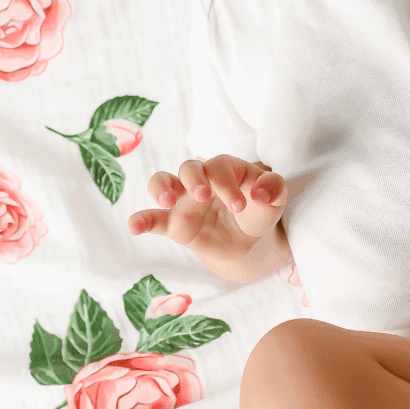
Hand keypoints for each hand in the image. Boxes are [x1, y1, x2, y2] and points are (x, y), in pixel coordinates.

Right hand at [127, 154, 287, 260]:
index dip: (227, 184)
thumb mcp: (274, 199)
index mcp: (225, 168)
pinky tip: (134, 226)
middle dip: (194, 180)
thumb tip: (260, 194)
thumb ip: (274, 189)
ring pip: (162, 182)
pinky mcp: (174, 223)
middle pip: (189, 168)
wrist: (248, 240)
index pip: (220, 167)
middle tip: (204, 196)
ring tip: (166, 200)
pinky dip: (141, 220)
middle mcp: (201, 179)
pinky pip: (153, 218)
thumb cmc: (259, 209)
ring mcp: (184, 200)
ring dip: (160, 187)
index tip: (241, 205)